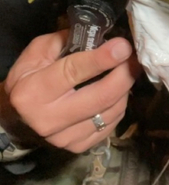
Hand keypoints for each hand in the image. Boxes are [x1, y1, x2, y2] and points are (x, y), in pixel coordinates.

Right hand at [0, 30, 141, 152]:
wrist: (18, 118)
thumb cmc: (30, 79)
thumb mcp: (38, 53)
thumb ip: (68, 43)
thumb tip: (102, 38)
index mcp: (34, 92)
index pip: (73, 72)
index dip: (102, 59)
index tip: (123, 46)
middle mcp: (49, 119)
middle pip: (102, 97)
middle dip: (124, 74)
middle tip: (133, 58)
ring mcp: (66, 137)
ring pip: (112, 110)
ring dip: (125, 88)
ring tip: (125, 72)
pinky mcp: (81, 146)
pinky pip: (113, 123)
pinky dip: (119, 104)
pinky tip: (116, 93)